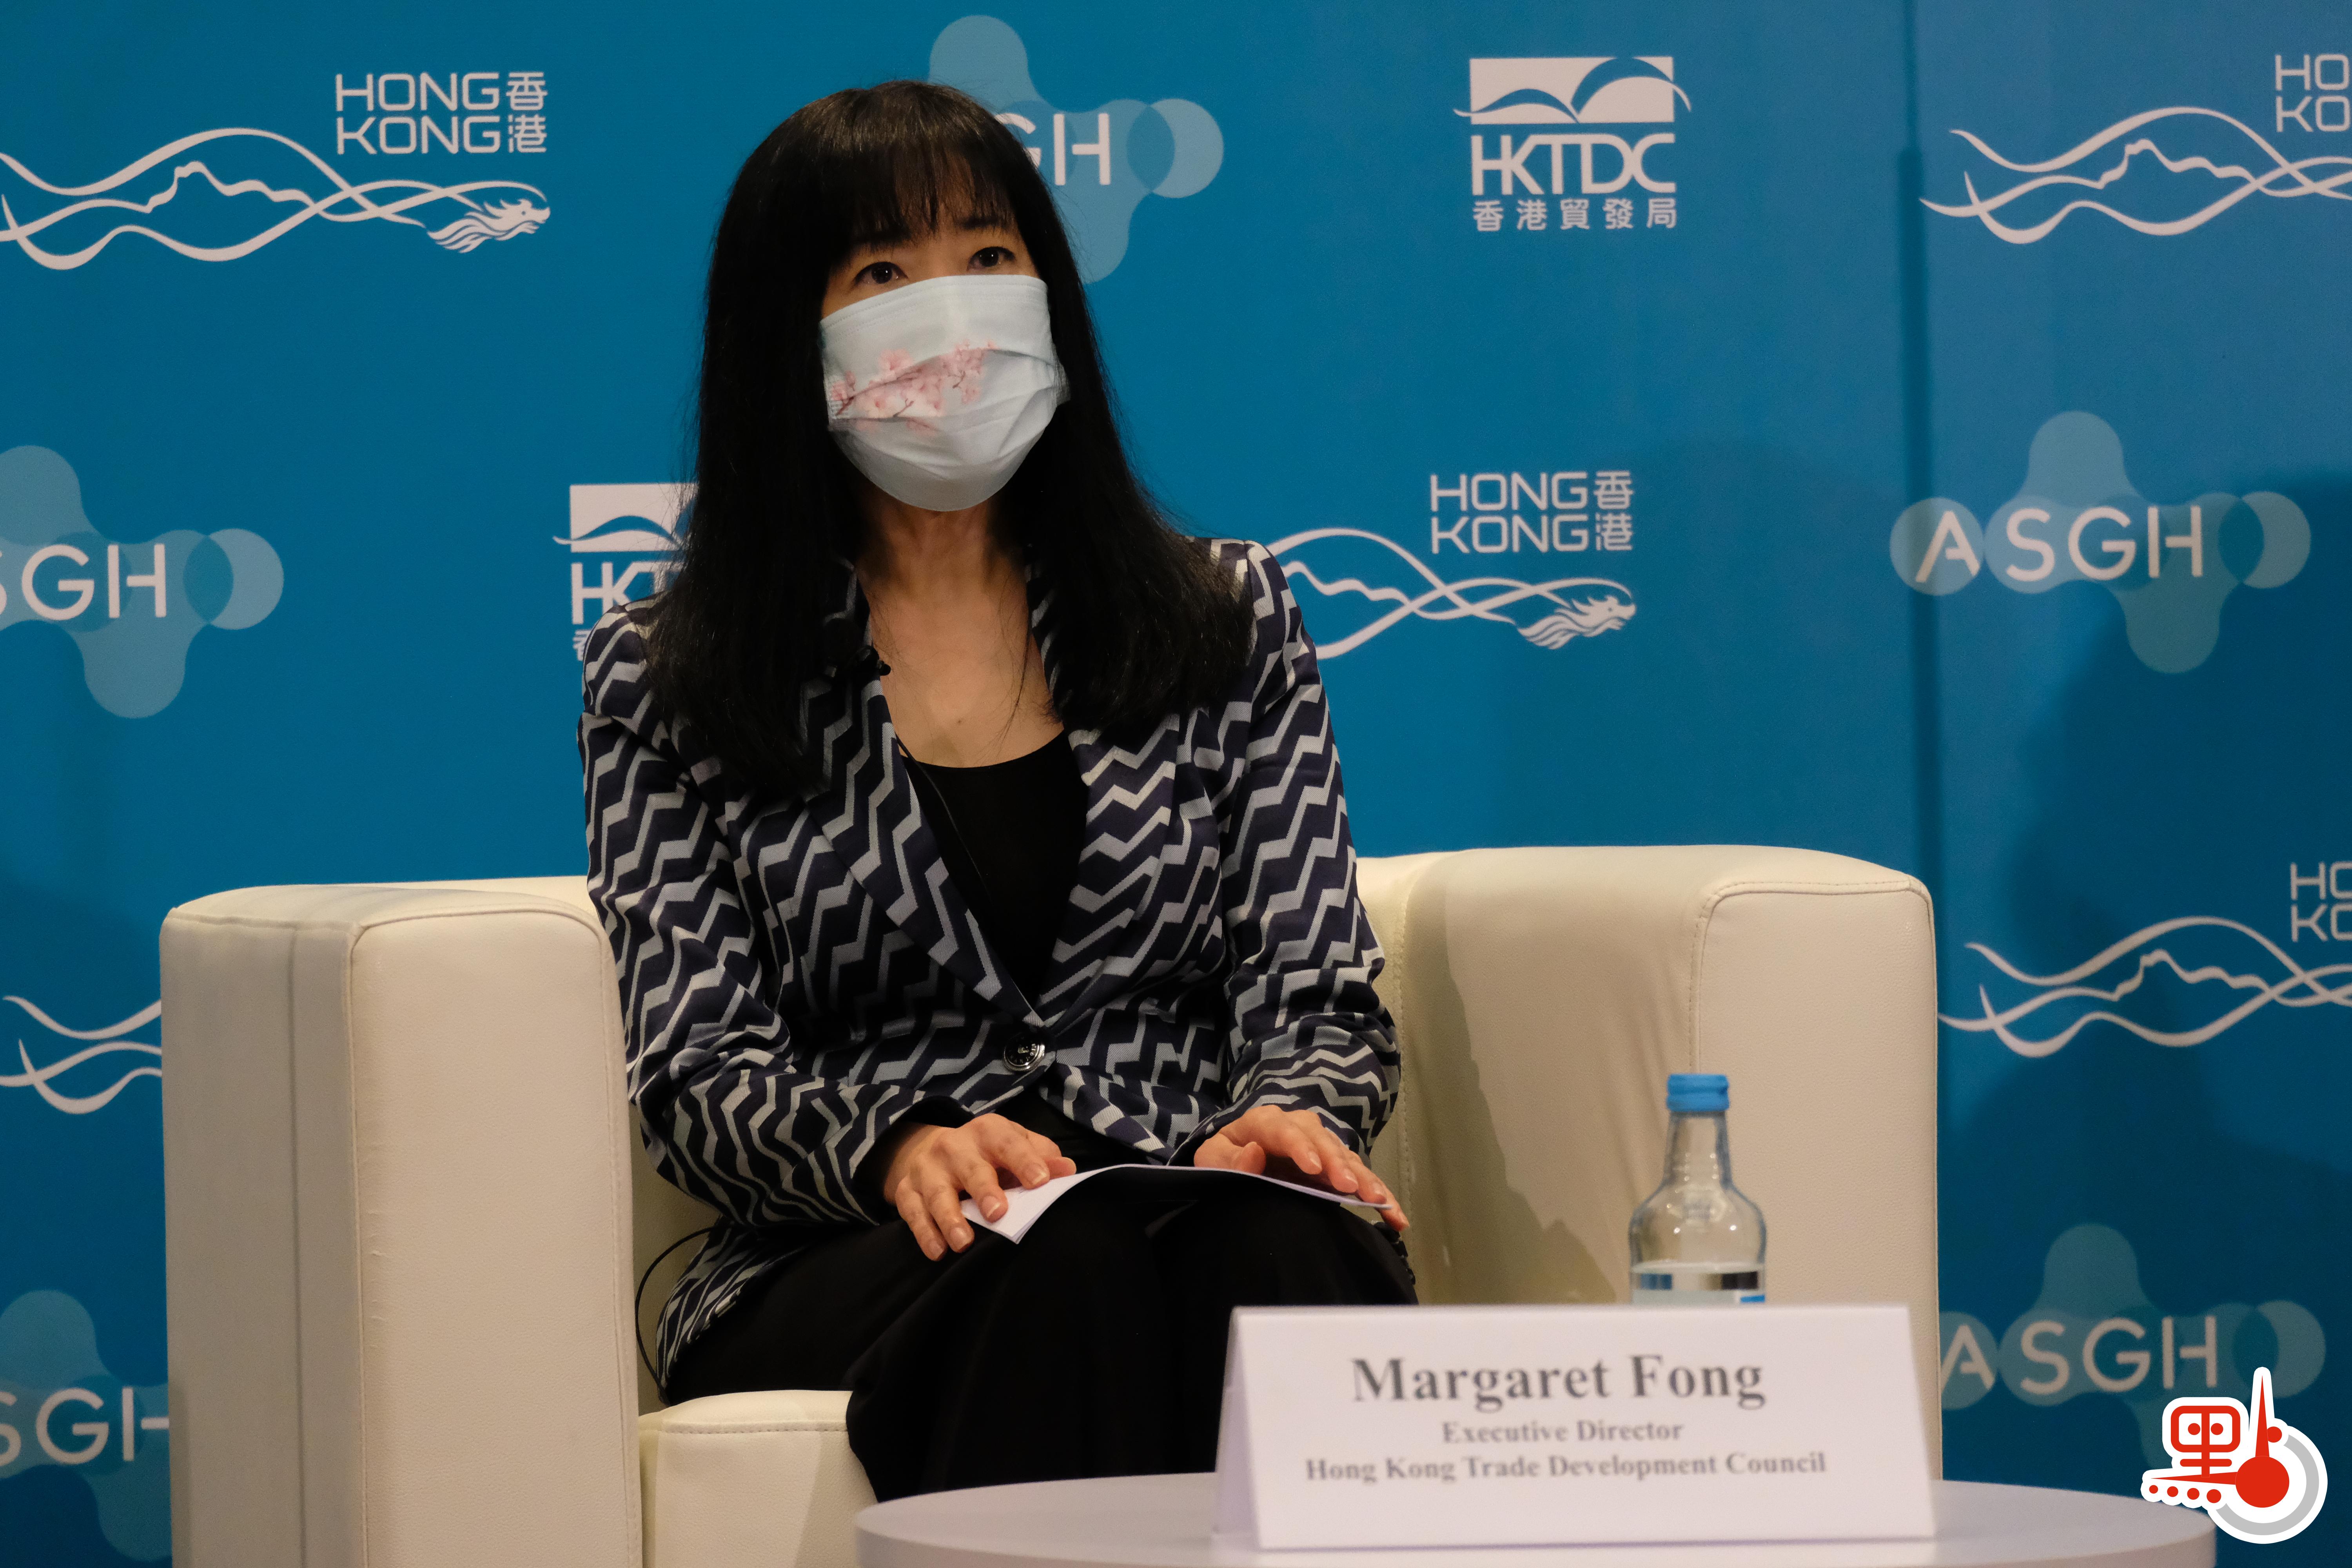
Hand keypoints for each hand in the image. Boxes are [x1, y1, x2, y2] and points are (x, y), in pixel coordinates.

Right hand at [879, 1114, 1076, 1260]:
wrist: (935, 1150)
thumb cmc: (989, 1154)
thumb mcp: (1016, 1146)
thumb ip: (1042, 1157)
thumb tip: (1067, 1171)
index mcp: (988, 1132)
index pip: (1009, 1143)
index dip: (1025, 1161)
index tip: (1040, 1181)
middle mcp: (955, 1146)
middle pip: (970, 1168)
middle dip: (984, 1190)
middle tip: (998, 1213)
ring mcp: (928, 1168)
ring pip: (938, 1193)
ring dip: (950, 1218)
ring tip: (963, 1242)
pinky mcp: (908, 1190)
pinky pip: (913, 1213)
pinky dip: (924, 1233)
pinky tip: (937, 1251)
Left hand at [1191, 1104, 1407, 1231]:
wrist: (1236, 1160)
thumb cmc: (1224, 1161)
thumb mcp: (1213, 1161)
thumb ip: (1230, 1160)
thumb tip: (1254, 1152)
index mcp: (1263, 1122)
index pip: (1283, 1129)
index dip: (1300, 1146)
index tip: (1313, 1167)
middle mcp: (1298, 1128)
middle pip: (1322, 1140)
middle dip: (1338, 1163)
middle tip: (1350, 1187)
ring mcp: (1320, 1146)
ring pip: (1345, 1157)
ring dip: (1364, 1179)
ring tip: (1379, 1201)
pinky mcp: (1334, 1166)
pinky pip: (1359, 1177)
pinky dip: (1378, 1195)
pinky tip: (1396, 1217)